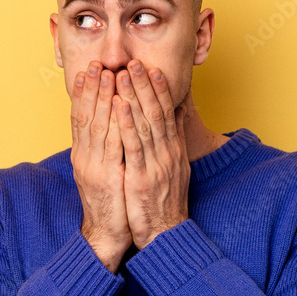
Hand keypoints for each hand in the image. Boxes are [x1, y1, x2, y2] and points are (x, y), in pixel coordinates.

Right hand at [70, 60, 131, 271]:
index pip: (79, 119)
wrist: (106, 236)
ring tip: (106, 75)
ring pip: (96, 125)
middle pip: (85, 117)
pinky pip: (111, 144)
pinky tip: (119, 105)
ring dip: (101, 98)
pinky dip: (114, 122)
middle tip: (95, 64)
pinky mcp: (107, 177)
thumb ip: (108, 150)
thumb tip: (114, 128)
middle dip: (91, 89)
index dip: (83, 94)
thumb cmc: (111, 204)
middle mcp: (84, 159)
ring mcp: (94, 168)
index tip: (87, 72)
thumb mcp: (105, 173)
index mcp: (83, 157)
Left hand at [113, 59, 189, 248]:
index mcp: (172, 150)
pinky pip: (133, 146)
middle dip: (144, 85)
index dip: (158, 88)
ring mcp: (155, 164)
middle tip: (133, 61)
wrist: (165, 234)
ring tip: (123, 73)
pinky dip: (126, 123)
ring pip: (144, 123)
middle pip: (155, 111)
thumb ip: (173, 139)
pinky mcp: (141, 178)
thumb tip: (177, 112)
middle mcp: (166, 153)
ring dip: (133, 96)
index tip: (149, 67)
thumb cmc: (165, 201)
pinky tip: (119, 105)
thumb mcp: (175, 167)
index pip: (166, 112)